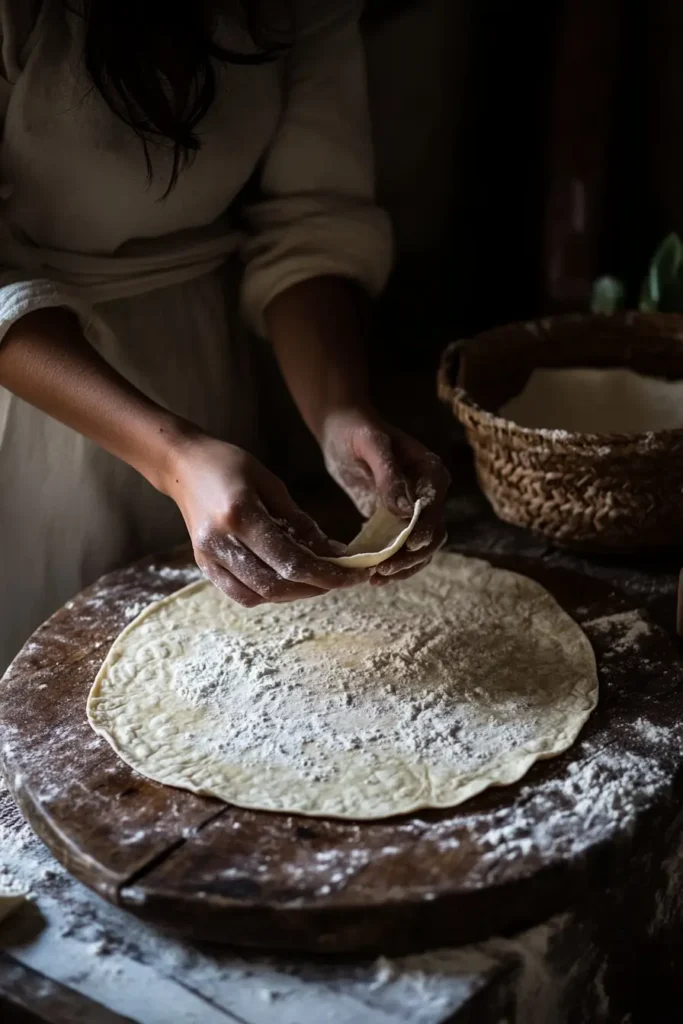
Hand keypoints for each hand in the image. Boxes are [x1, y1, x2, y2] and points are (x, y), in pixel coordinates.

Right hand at [165, 435, 368, 606]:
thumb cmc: (230, 465)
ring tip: (316, 581)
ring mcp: (208, 557)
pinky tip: (286, 582)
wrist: (183, 464)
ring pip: (258, 595)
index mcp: (241, 515)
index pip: (291, 561)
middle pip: (275, 585)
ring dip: (293, 594)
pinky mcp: (203, 564)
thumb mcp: (272, 484)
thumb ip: (300, 522)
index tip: (353, 575)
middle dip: (314, 588)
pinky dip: (267, 594)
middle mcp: (222, 541)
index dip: (327, 574)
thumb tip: (335, 552)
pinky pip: (239, 594)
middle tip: (339, 579)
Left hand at [320, 408, 450, 584]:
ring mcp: (412, 509)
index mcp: (431, 473)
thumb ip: (389, 475)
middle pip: (431, 536)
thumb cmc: (357, 429)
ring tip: (377, 579)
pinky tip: (370, 573)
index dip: (424, 532)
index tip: (408, 547)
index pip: (434, 510)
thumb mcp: (372, 445)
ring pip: (418, 548)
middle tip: (384, 571)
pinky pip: (398, 546)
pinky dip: (389, 561)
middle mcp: (428, 494)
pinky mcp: (393, 518)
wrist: (341, 426)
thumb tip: (405, 510)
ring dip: (402, 566)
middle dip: (411, 557)